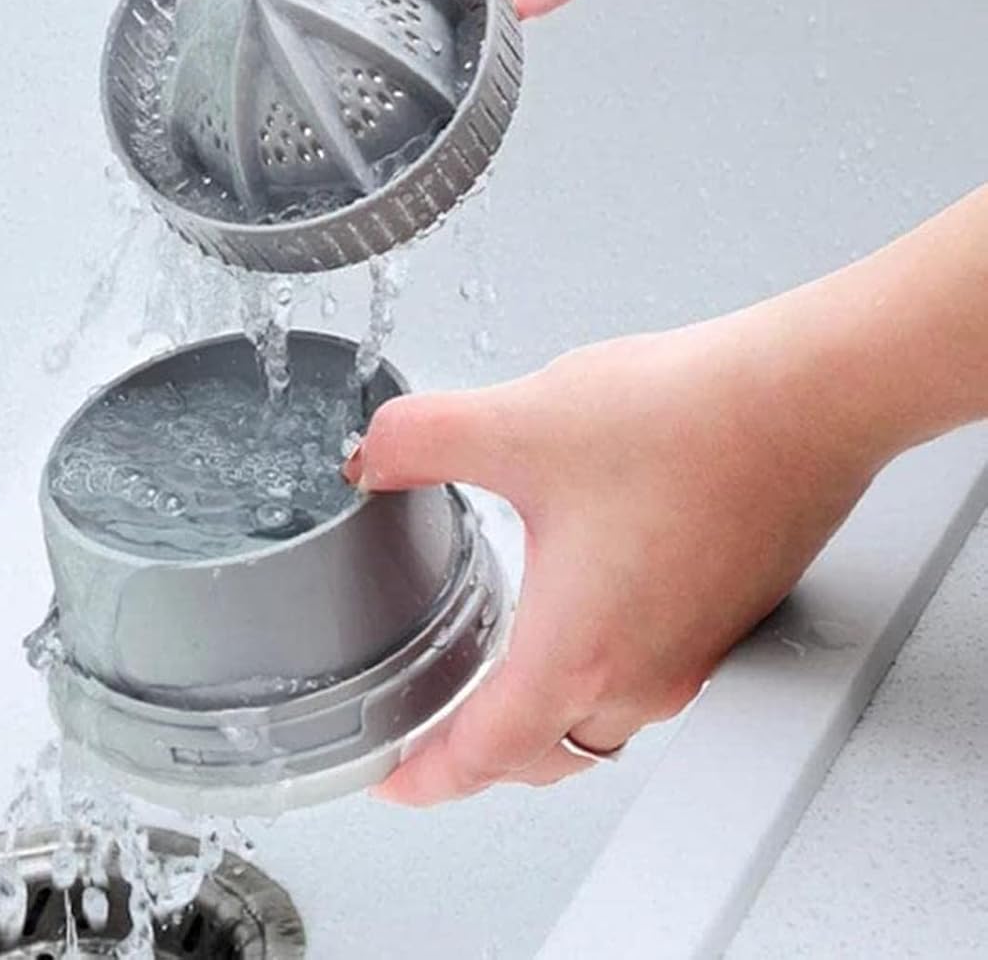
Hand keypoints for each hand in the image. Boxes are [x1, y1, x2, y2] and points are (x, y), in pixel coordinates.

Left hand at [346, 308, 883, 804]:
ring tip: (502, 671)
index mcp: (579, 650)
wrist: (805, 398)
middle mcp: (643, 672)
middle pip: (545, 752)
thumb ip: (420, 440)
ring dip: (546, 710)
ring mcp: (693, 650)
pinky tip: (581, 603)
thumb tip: (372, 455)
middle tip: (437, 728)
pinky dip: (598, 668)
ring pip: (602, 719)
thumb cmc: (687, 423)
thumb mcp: (517, 422)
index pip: (486, 756)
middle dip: (483, 751)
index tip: (393, 779)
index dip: (427, 774)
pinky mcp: (724, 614)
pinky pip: (647, 675)